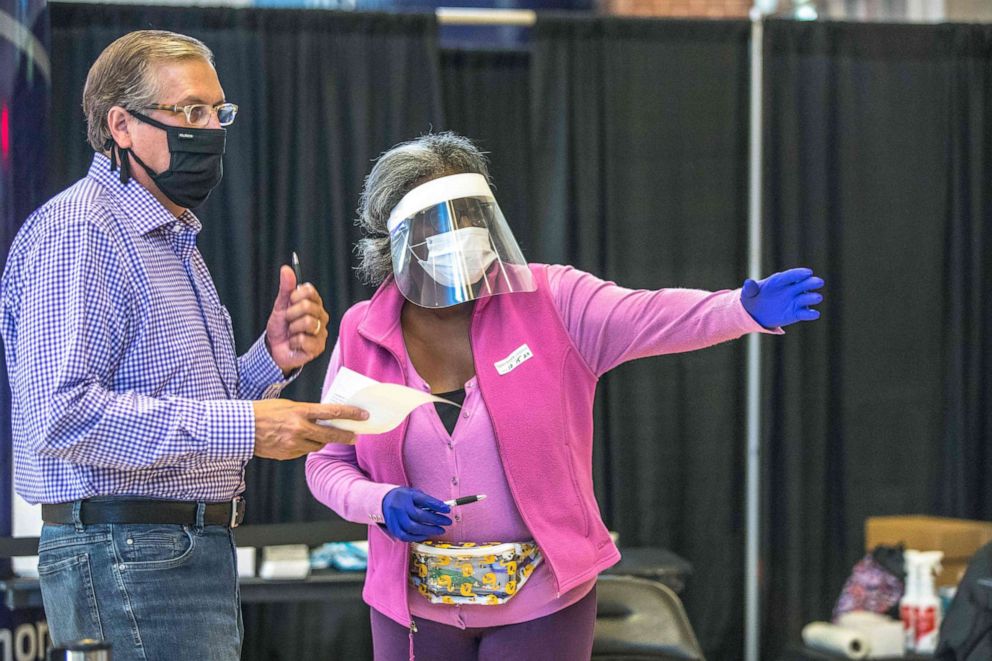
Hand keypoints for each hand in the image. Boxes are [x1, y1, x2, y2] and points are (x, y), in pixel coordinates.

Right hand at [252, 399, 367, 459]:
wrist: (242, 427)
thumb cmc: (264, 411)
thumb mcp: (288, 405)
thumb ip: (306, 412)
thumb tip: (324, 417)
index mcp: (300, 412)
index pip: (332, 412)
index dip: (351, 414)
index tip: (363, 416)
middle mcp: (299, 428)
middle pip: (330, 434)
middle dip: (345, 436)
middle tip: (354, 436)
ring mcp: (293, 444)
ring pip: (317, 445)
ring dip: (323, 441)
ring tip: (322, 435)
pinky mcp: (287, 454)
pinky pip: (303, 451)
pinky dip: (306, 446)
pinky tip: (300, 440)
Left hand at [265, 265, 329, 374]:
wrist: (274, 349)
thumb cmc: (280, 327)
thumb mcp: (280, 306)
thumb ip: (286, 288)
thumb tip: (286, 269)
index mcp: (314, 304)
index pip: (309, 291)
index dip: (295, 296)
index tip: (290, 303)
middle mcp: (321, 317)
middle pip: (307, 306)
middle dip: (291, 314)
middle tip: (288, 321)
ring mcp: (321, 332)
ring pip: (307, 323)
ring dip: (292, 329)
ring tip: (291, 333)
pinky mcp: (319, 347)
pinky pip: (304, 340)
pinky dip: (294, 342)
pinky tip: (294, 344)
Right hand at [381, 487, 451, 541]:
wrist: (384, 500)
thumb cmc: (404, 497)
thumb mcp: (414, 494)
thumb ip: (426, 501)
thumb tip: (442, 508)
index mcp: (406, 495)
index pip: (423, 500)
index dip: (436, 505)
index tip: (447, 509)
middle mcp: (399, 506)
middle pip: (418, 515)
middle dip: (435, 520)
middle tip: (447, 522)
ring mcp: (394, 518)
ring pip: (412, 527)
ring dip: (428, 530)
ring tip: (440, 530)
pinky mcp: (392, 528)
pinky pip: (405, 536)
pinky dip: (417, 537)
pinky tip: (426, 535)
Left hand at [741, 267, 823, 328]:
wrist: (755, 312)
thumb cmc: (753, 298)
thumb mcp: (748, 293)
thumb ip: (750, 288)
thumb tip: (748, 283)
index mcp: (780, 280)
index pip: (791, 275)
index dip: (799, 274)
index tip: (808, 273)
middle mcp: (791, 289)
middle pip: (803, 284)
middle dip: (811, 283)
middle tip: (819, 282)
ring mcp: (795, 301)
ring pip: (806, 298)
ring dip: (812, 298)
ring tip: (817, 297)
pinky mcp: (796, 313)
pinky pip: (804, 313)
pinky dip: (810, 314)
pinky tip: (815, 314)